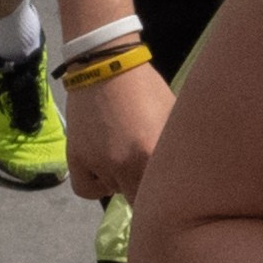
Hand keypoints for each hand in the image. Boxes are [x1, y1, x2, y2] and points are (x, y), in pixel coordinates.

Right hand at [63, 60, 173, 204]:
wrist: (106, 65)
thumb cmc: (146, 88)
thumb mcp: (171, 116)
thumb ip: (174, 148)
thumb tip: (185, 172)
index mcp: (152, 153)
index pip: (163, 193)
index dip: (167, 192)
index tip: (169, 188)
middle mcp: (124, 164)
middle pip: (139, 197)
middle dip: (145, 187)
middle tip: (147, 172)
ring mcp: (98, 162)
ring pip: (115, 191)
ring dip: (122, 180)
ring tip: (126, 158)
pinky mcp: (76, 157)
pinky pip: (86, 188)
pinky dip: (96, 184)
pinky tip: (104, 170)